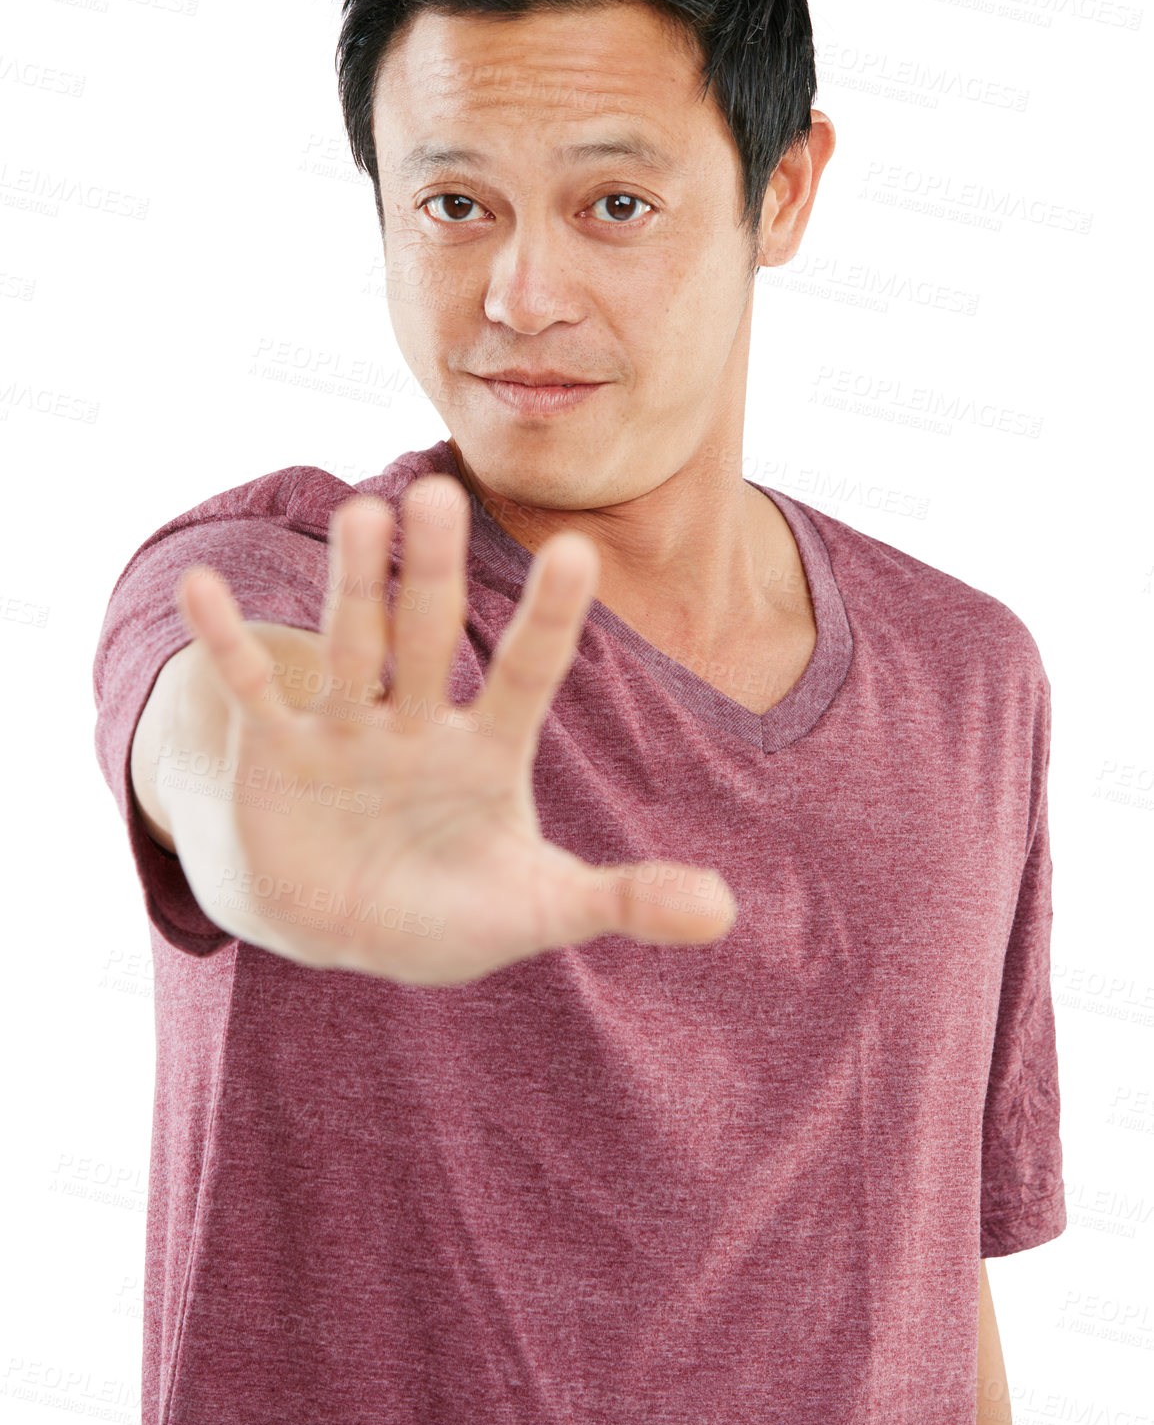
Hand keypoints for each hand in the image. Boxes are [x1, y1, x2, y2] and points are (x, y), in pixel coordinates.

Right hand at [175, 473, 736, 984]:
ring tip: (360, 513)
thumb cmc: (451, 912)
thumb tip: (728, 911)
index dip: (550, 619)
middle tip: (442, 495)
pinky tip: (202, 586)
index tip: (577, 550)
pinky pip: (254, 692)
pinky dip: (229, 644)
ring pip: (352, 646)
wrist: (344, 928)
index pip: (527, 672)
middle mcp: (419, 721)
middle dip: (434, 575)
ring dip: (353, 588)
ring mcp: (347, 732)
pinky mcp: (279, 754)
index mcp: (490, 749)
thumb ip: (624, 899)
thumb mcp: (539, 910)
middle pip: (431, 637)